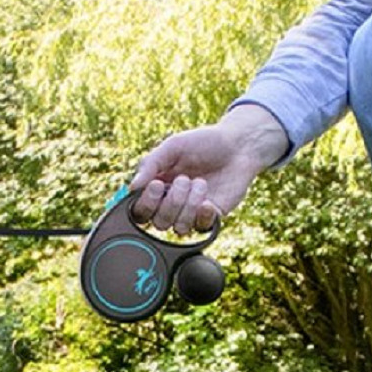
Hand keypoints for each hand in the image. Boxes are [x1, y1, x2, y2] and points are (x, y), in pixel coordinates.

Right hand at [129, 105, 286, 233]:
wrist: (238, 146)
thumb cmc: (204, 143)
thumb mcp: (173, 146)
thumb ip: (151, 164)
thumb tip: (133, 187)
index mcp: (157, 186)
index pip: (140, 210)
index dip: (146, 204)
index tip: (156, 185)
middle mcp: (171, 202)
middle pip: (158, 222)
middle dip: (171, 201)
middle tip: (185, 179)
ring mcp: (191, 212)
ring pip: (179, 228)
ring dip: (188, 206)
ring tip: (201, 183)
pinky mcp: (211, 217)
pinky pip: (201, 228)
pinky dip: (203, 215)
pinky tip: (208, 200)